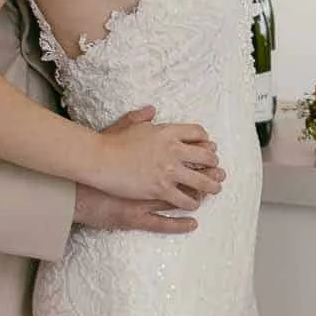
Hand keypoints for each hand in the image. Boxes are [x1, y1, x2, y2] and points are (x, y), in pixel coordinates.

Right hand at [85, 106, 224, 214]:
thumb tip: (151, 110)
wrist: (99, 159)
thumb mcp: (129, 124)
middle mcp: (173, 150)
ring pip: (201, 181)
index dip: (205, 140)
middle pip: (205, 156)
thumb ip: (142, 117)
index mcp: (167, 132)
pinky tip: (194, 205)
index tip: (208, 146)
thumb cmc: (111, 142)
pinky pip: (184, 199)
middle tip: (216, 169)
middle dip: (213, 164)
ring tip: (214, 189)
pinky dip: (192, 202)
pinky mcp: (160, 189)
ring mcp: (168, 171)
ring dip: (211, 186)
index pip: (197, 133)